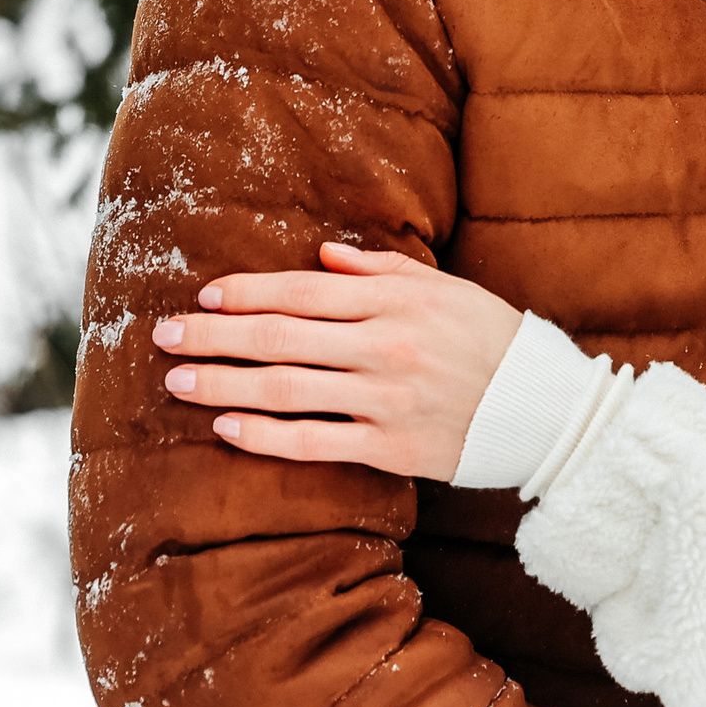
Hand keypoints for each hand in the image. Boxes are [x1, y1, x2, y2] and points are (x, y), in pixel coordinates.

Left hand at [153, 240, 523, 480]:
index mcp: (396, 302)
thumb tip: (322, 258)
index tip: (204, 294)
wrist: (543, 408)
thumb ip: (382, 270)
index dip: (247, 292)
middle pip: (279, 339)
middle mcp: (385, 348)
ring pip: (285, 390)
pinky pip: (313, 443)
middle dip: (214, 335)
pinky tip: (226, 426)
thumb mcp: (445, 289)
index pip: (303, 292)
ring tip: (177, 381)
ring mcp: (385, 401)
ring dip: (223, 383)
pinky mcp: (391, 448)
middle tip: (163, 334)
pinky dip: (264, 436)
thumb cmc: (490, 338)